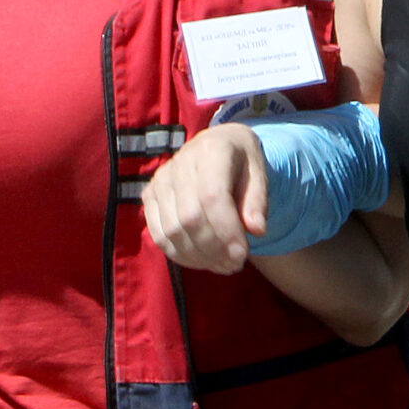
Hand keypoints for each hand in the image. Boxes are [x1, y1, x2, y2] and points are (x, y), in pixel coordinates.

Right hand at [142, 124, 268, 273]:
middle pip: (190, 218)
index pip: (212, 197)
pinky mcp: (149, 195)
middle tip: (236, 264)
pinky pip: (159, 235)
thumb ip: (258, 201)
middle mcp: (180, 162)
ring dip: (199, 257)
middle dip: (214, 249)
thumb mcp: (259, 173)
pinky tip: (203, 260)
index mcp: (212, 150)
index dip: (226, 231)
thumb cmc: (241, 161)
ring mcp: (160, 179)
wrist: (217, 144)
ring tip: (224, 265)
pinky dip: (181, 255)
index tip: (242, 255)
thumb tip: (257, 230)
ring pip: (172, 231)